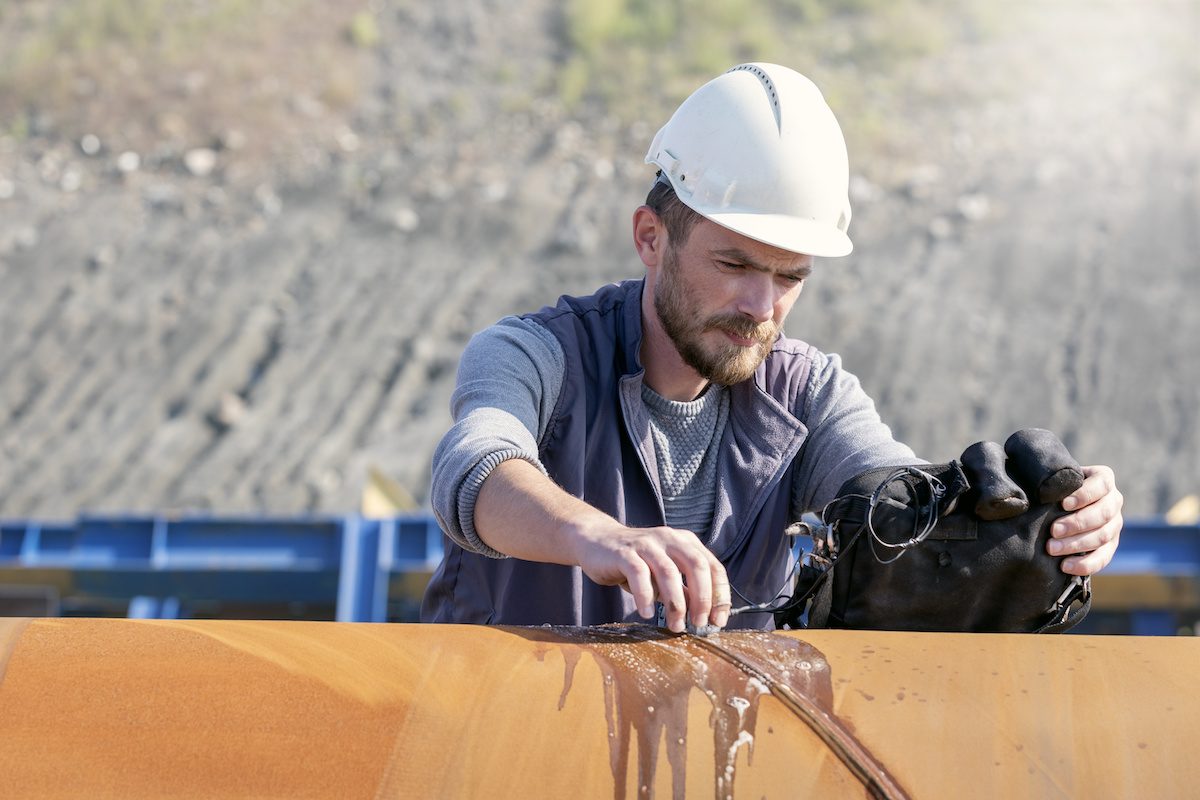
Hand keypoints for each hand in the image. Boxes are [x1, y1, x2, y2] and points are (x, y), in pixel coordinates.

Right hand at [569, 521, 730, 632]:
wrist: (597, 541)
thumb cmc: (635, 562)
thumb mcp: (664, 574)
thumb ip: (684, 589)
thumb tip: (706, 615)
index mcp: (685, 542)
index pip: (712, 566)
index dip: (720, 595)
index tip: (718, 620)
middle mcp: (669, 538)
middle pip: (696, 566)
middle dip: (702, 599)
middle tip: (699, 624)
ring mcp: (646, 544)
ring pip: (669, 572)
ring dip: (676, 603)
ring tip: (675, 626)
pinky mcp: (624, 552)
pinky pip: (638, 574)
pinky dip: (645, 596)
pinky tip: (647, 613)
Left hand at [1048, 464, 1122, 575]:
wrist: (1058, 506)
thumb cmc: (1053, 487)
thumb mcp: (1055, 478)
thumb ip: (1053, 480)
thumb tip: (1043, 489)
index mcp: (1103, 479)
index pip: (1101, 484)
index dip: (1084, 495)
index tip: (1064, 504)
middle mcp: (1114, 501)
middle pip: (1103, 513)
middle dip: (1077, 523)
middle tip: (1053, 530)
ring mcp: (1115, 524)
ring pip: (1103, 536)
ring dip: (1077, 544)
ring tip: (1052, 548)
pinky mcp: (1110, 545)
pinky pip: (1103, 557)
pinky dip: (1085, 564)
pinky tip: (1065, 566)